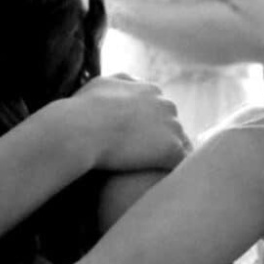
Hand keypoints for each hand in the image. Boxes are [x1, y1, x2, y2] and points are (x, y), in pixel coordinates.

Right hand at [62, 74, 189, 172]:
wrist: (83, 129)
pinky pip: (180, 163)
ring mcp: (172, 127)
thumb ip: (121, 81)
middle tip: (147, 159)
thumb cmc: (86, 108)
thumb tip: (132, 82)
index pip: (159, 107)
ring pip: (179, 143)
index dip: (150, 125)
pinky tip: (162, 182)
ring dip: (168, 156)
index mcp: (151, 90)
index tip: (139, 139)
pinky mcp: (172, 149)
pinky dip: (172, 171)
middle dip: (162, 139)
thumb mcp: (103, 82)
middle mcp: (167, 104)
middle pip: (172, 124)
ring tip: (155, 173)